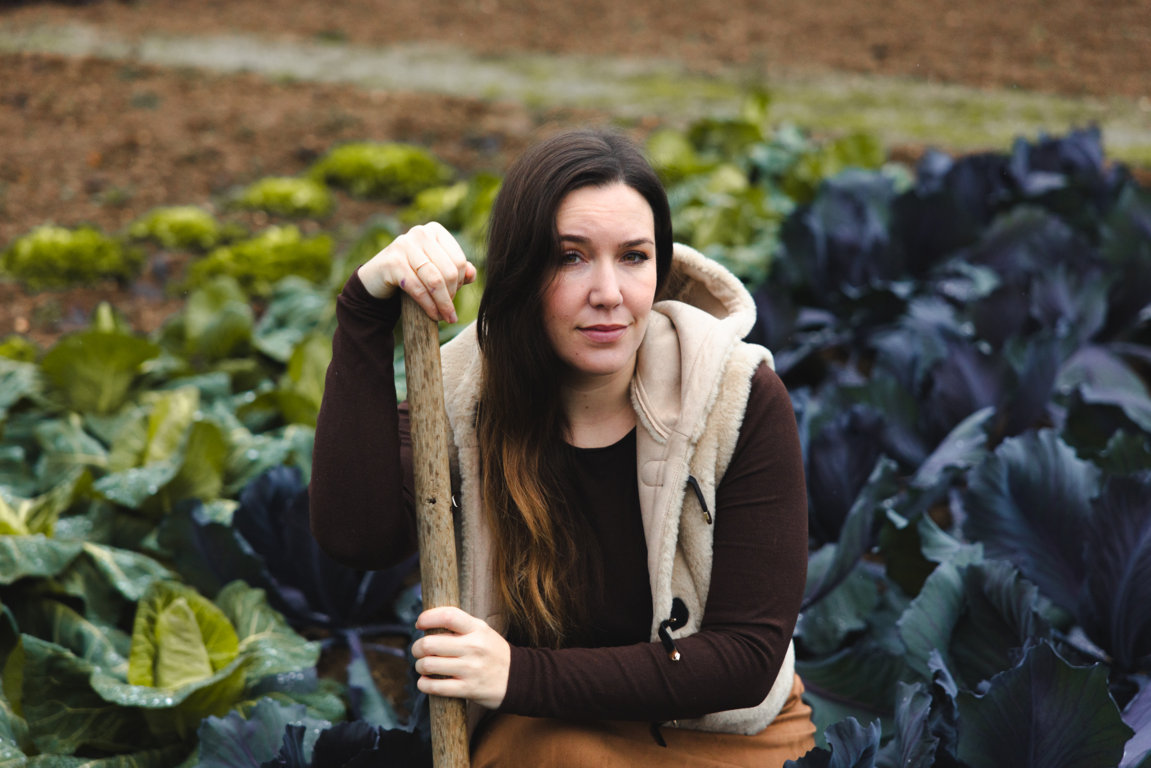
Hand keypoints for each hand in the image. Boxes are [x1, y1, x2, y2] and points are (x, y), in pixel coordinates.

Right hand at [357, 222, 476, 323]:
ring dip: (443, 304)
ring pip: (435, 281)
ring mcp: (404, 245)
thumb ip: (456, 270)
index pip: (459, 260)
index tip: (454, 295)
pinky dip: (429, 306)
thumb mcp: (436, 269)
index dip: (460, 282)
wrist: (377, 278)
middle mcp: (420, 233)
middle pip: (448, 271)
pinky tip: (433, 315)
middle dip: (451, 295)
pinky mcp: (392, 262)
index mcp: (434, 230)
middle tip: (448, 309)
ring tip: (446, 317)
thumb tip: (472, 274)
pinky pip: (418, 289)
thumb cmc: (412, 272)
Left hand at [411, 606, 509, 709]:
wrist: (517, 679)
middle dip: (417, 647)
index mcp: (477, 629)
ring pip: (429, 665)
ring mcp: (471, 669)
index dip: (428, 617)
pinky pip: (435, 687)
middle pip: (430, 643)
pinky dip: (424, 684)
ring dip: (419, 666)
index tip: (419, 623)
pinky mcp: (468, 689)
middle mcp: (474, 647)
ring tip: (423, 666)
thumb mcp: (483, 632)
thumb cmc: (493, 653)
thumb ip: (460, 626)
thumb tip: (427, 623)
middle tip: (418, 650)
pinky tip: (425, 682)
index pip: (448, 616)